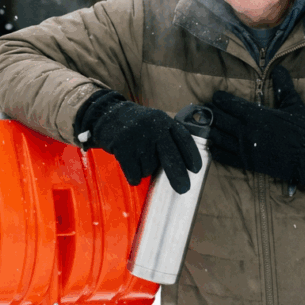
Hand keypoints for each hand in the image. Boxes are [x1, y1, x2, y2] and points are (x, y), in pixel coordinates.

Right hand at [76, 90, 202, 193]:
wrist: (108, 115)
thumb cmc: (137, 126)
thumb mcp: (155, 123)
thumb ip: (167, 138)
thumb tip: (182, 168)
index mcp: (164, 121)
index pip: (183, 139)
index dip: (192, 155)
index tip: (196, 170)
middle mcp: (154, 128)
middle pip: (170, 157)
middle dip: (178, 176)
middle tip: (183, 189)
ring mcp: (138, 137)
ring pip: (149, 168)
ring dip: (145, 170)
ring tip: (138, 158)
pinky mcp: (123, 147)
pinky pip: (134, 173)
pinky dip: (134, 177)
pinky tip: (131, 167)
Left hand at [206, 66, 304, 189]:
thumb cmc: (302, 130)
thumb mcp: (294, 104)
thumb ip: (284, 86)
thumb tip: (279, 68)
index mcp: (256, 115)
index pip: (229, 104)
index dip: (219, 99)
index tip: (216, 96)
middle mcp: (245, 131)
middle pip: (219, 119)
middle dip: (211, 112)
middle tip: (206, 108)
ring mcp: (244, 148)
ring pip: (217, 137)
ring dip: (210, 129)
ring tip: (206, 124)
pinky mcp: (246, 163)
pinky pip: (223, 156)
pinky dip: (215, 149)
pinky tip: (213, 145)